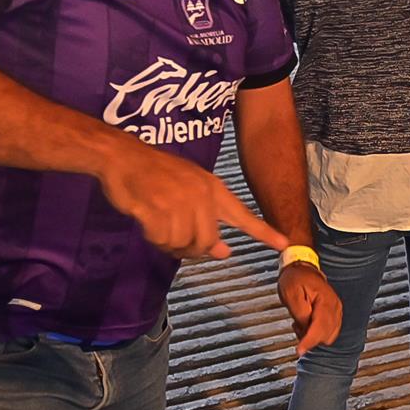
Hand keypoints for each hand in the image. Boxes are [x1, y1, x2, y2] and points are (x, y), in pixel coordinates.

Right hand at [98, 141, 287, 259]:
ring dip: (167, 242)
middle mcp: (201, 196)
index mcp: (212, 189)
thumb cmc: (155, 175)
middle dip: (190, 248)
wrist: (124, 157)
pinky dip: (153, 237)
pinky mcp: (159, 209)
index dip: (263, 232)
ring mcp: (181, 202)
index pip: (243, 215)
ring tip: (157, 222)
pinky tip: (147, 219)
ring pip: (182, 244)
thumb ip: (208, 221)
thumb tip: (223, 252)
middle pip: (206, 242)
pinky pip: (162, 240)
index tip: (284, 244)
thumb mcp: (188, 193)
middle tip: (172, 238)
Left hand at [277, 262, 341, 355]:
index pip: (320, 328)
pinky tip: (308, 323)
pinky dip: (318, 333)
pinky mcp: (334, 314)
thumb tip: (305, 331)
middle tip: (296, 323)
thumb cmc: (295, 279)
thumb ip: (300, 315)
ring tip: (302, 321)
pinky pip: (329, 332)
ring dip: (314, 335)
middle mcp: (335, 307)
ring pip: (328, 336)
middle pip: (326, 335)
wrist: (302, 268)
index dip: (309, 342)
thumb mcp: (291, 295)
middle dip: (310, 337)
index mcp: (326, 301)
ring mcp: (336, 311)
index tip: (299, 351)